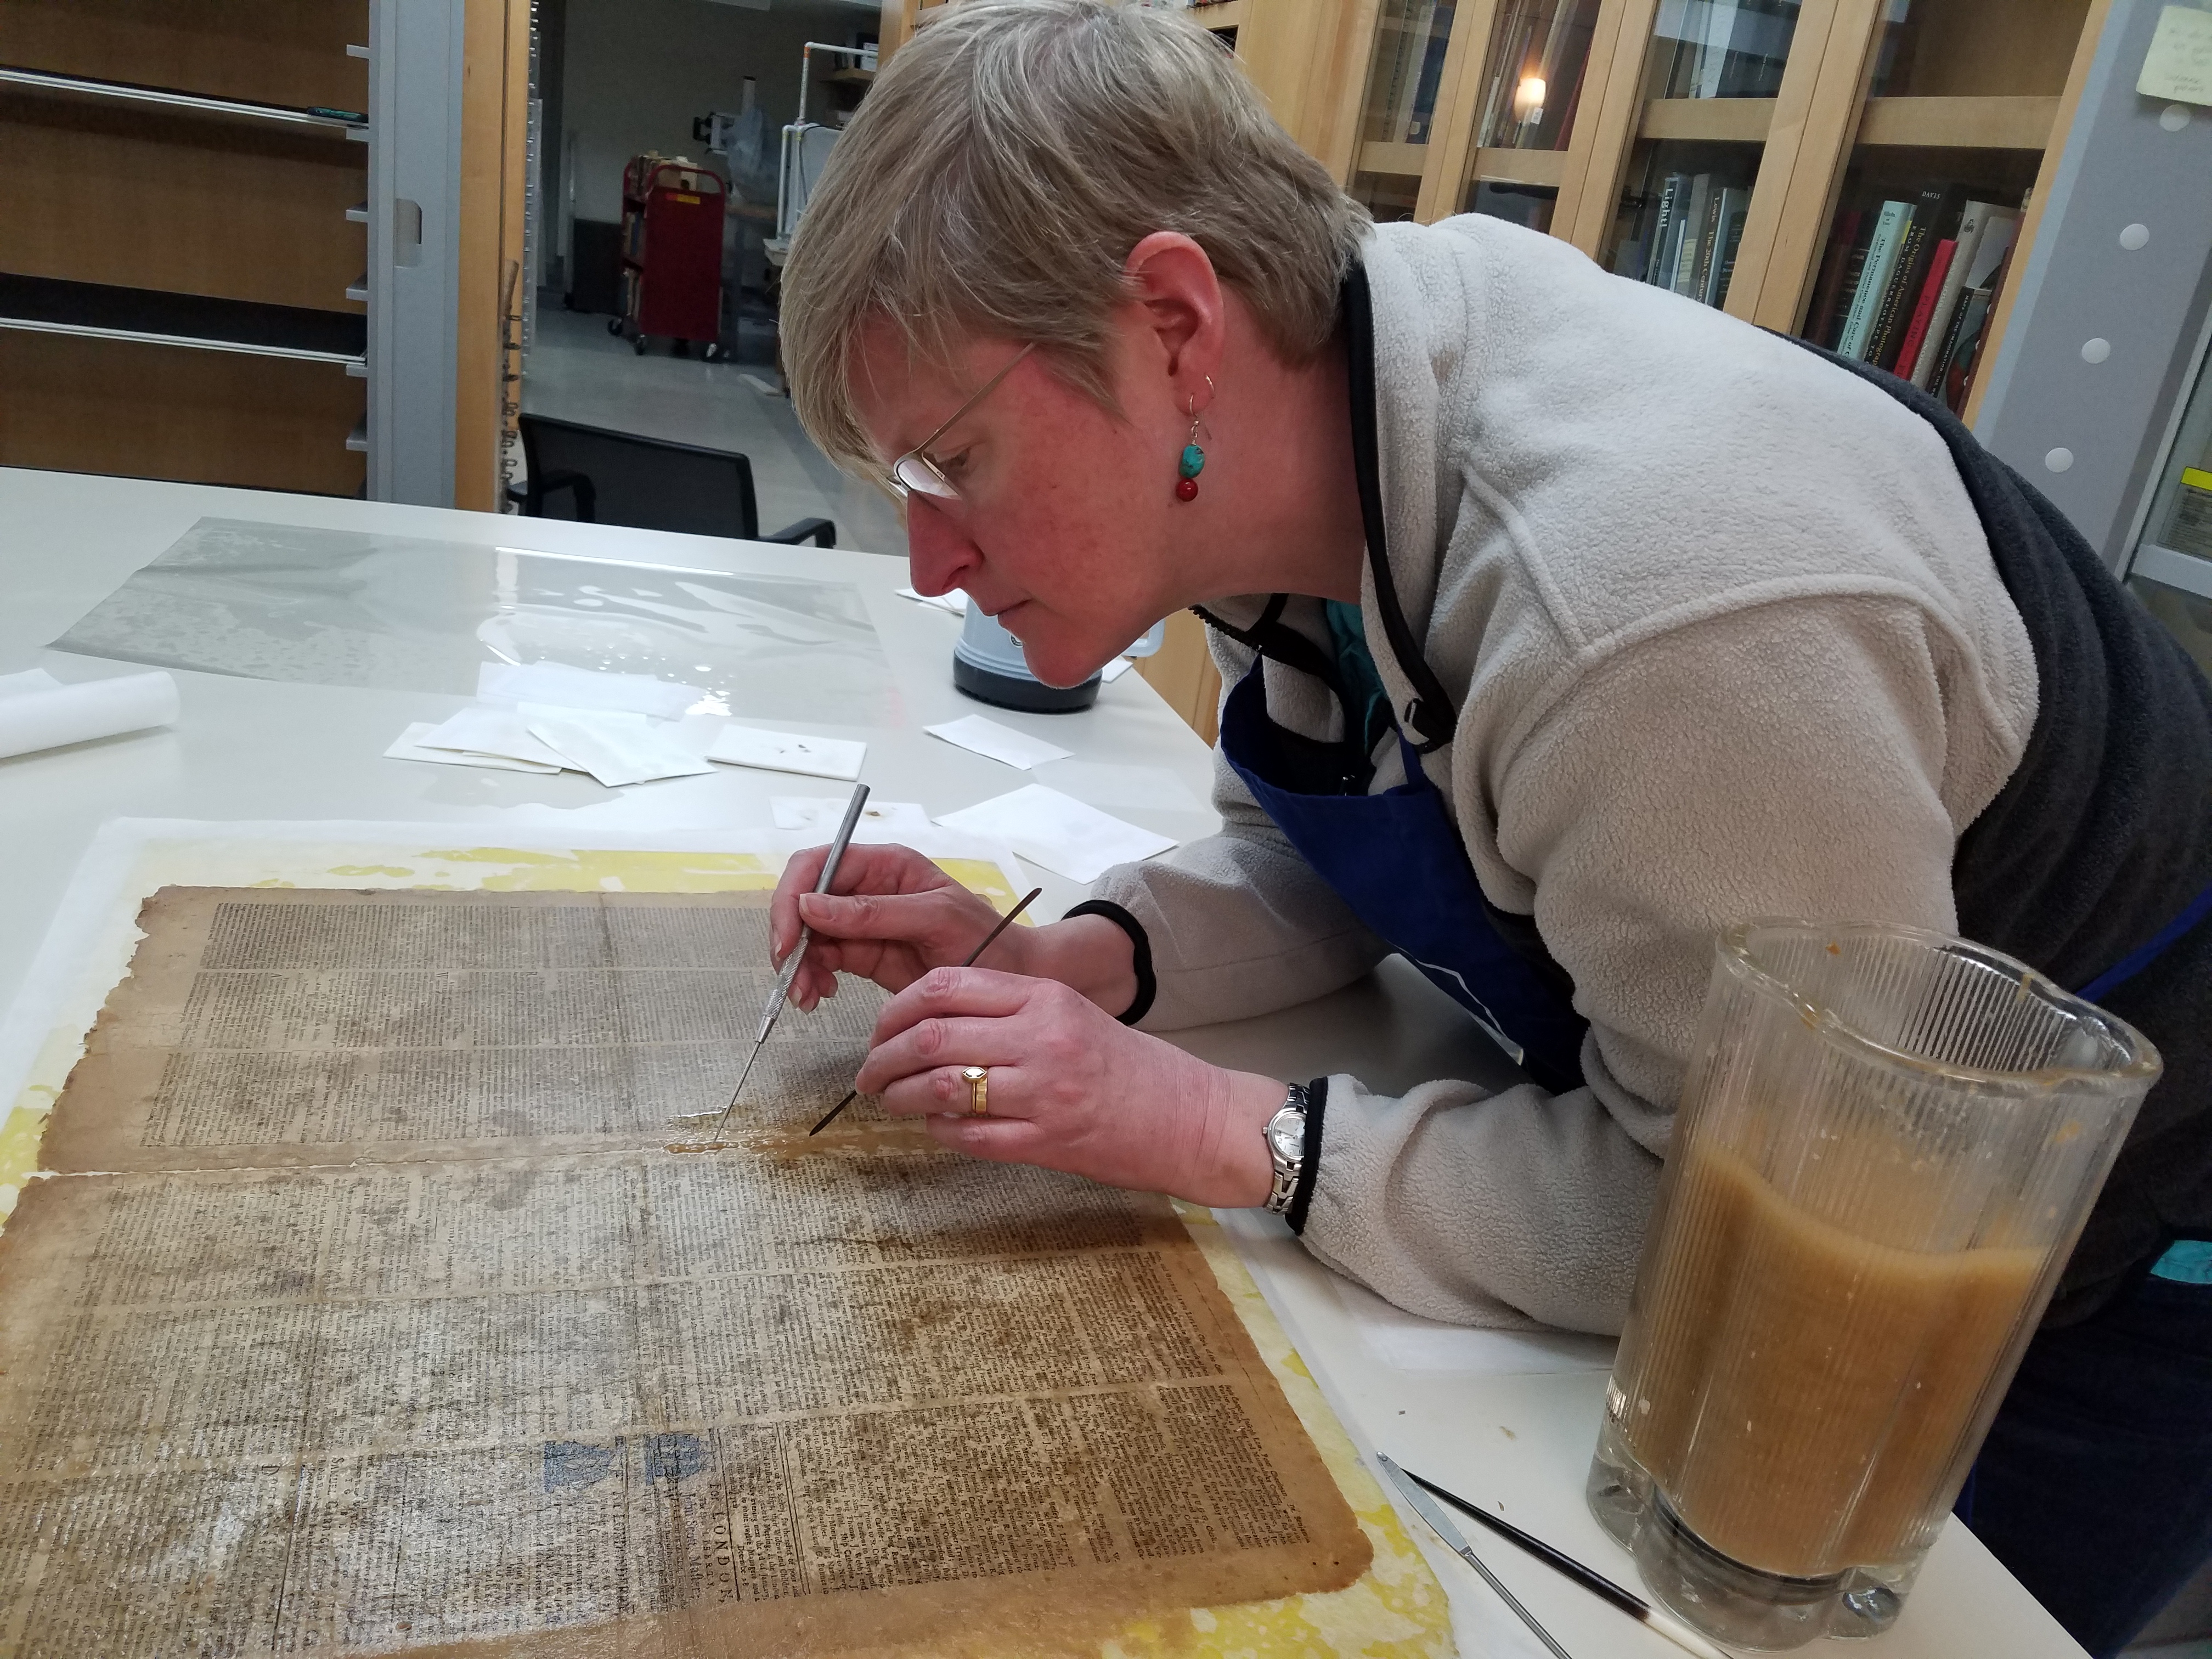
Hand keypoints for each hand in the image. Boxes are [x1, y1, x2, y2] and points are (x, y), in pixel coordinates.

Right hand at [770, 842, 1137, 1014]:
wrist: (1011, 979)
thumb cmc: (986, 940)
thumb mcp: (935, 918)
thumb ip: (874, 912)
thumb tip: (810, 906)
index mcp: (886, 865)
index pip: (818, 863)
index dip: (792, 897)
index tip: (788, 939)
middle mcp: (869, 888)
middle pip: (804, 900)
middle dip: (791, 938)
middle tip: (793, 980)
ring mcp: (864, 923)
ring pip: (808, 935)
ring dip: (799, 965)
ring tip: (809, 999)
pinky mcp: (864, 954)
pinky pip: (823, 960)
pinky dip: (813, 979)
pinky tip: (820, 997)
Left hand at [852, 966, 1283, 1206]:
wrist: (1191, 1117)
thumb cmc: (1128, 1066)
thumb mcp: (1070, 1013)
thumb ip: (1008, 1010)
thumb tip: (930, 1021)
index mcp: (1044, 997)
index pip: (945, 987)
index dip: (896, 1008)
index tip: (880, 1028)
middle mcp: (1041, 1038)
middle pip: (930, 1035)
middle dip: (882, 1055)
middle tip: (869, 1071)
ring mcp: (1044, 1093)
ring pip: (941, 1087)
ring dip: (900, 1096)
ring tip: (889, 1100)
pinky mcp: (1046, 1142)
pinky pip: (968, 1135)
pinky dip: (938, 1130)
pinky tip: (933, 1126)